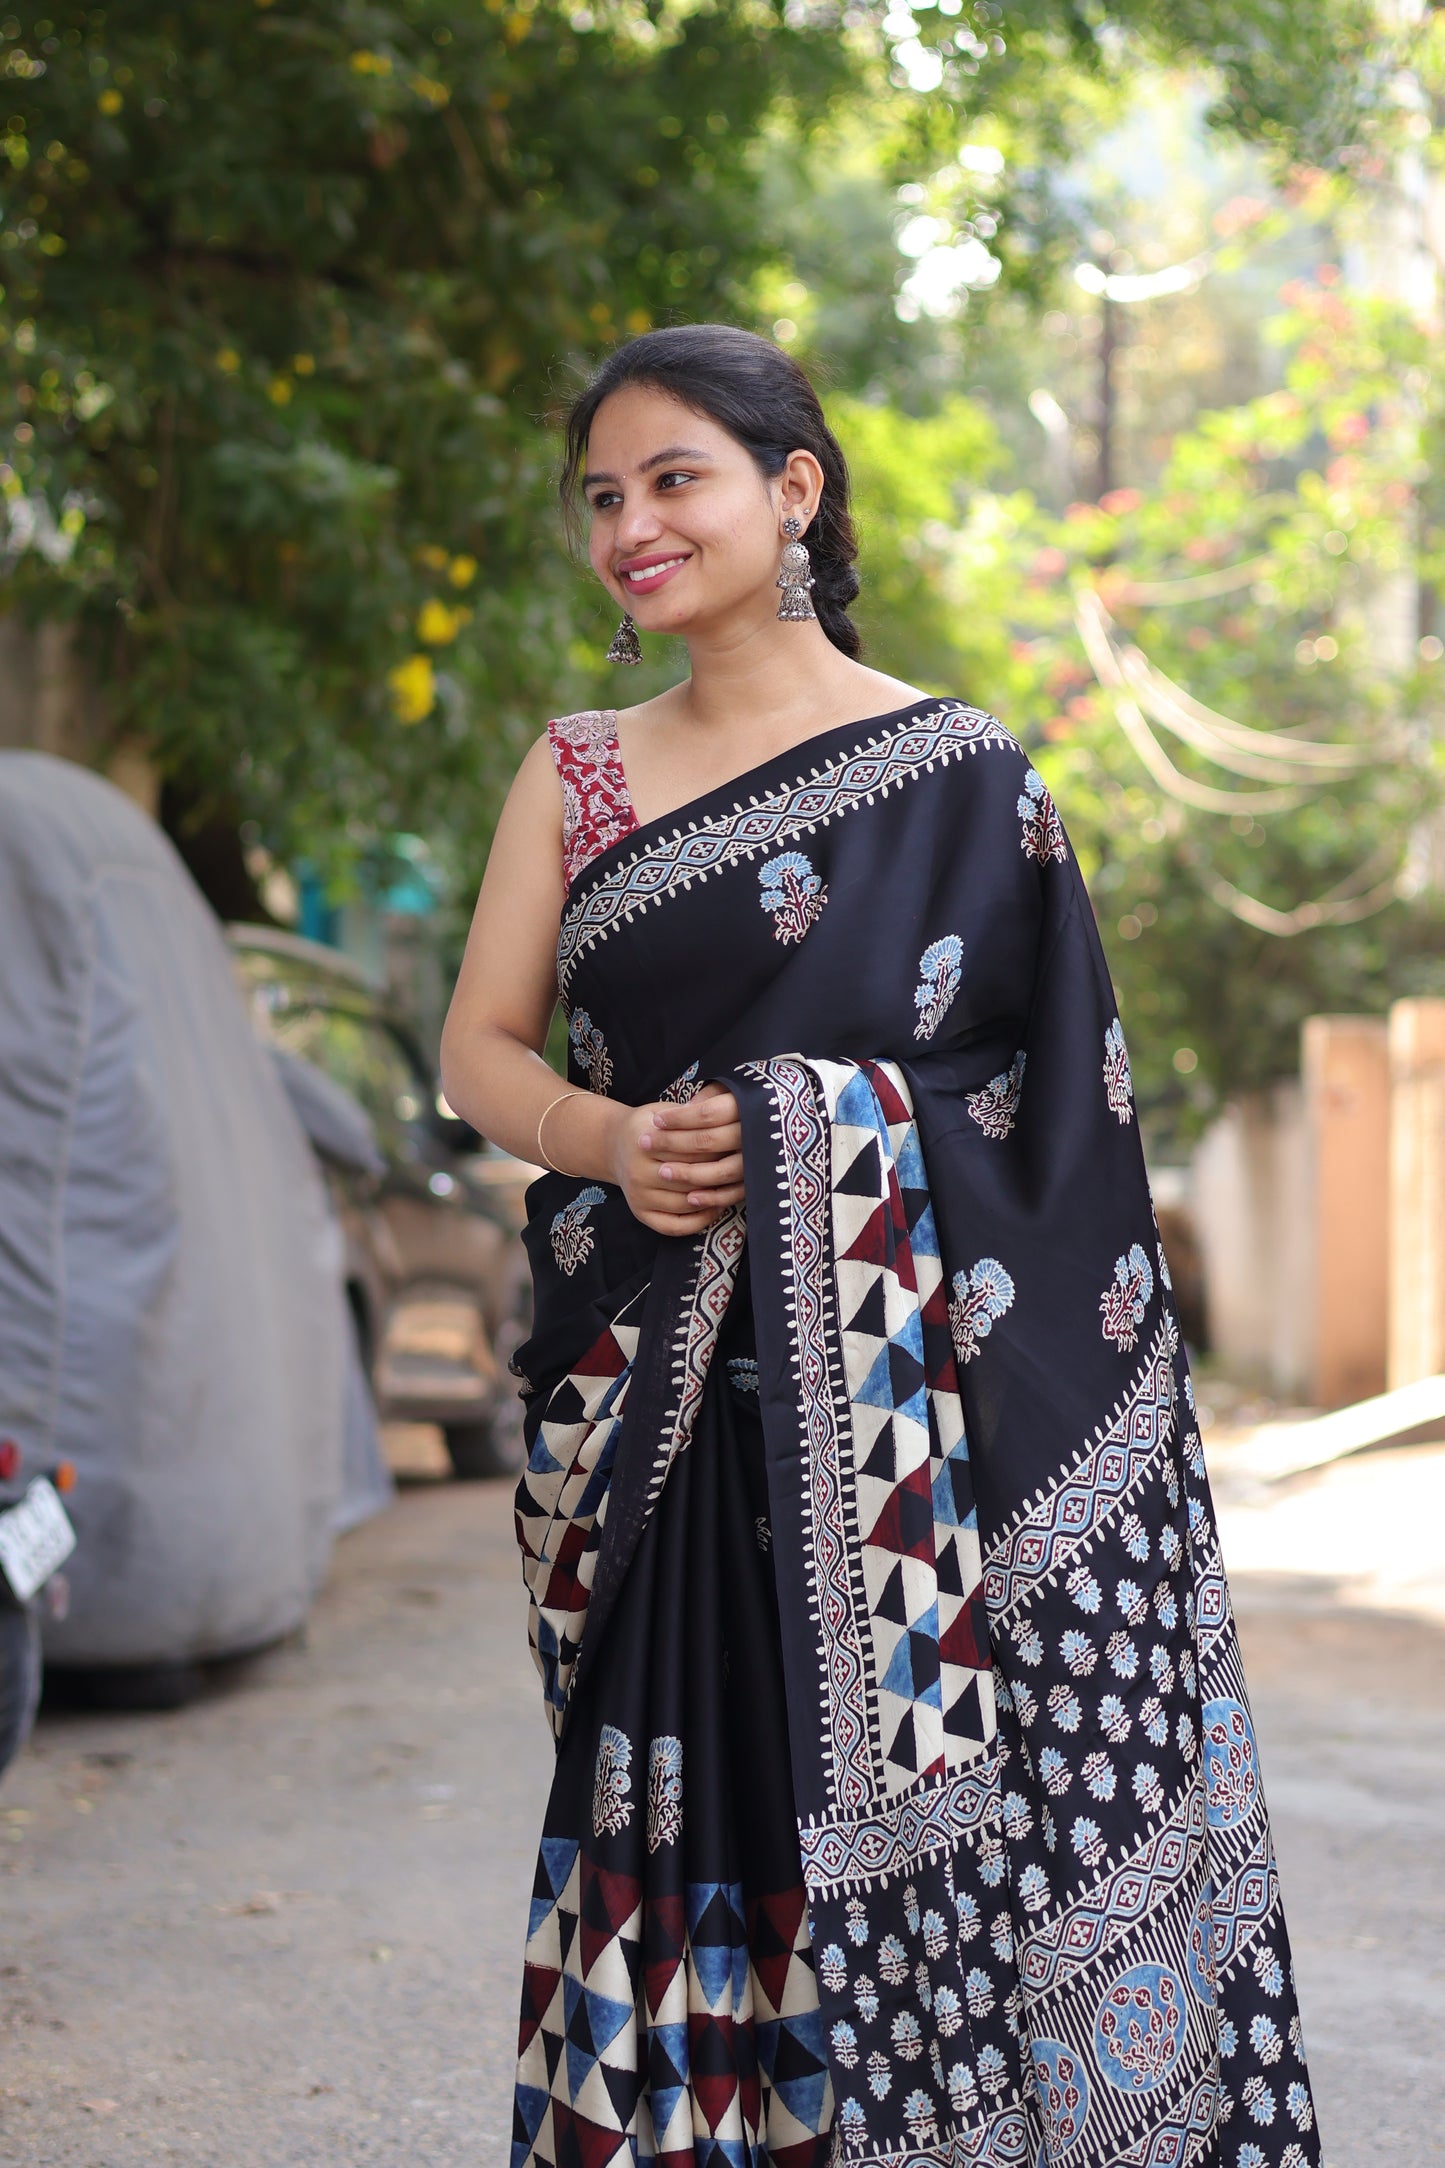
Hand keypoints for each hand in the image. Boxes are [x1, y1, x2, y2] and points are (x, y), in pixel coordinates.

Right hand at [610, 1082, 744, 1236]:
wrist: (613, 1145)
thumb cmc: (649, 1126)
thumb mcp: (663, 1112)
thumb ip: (689, 1116)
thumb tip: (726, 1118)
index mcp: (644, 1141)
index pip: (691, 1150)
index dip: (718, 1150)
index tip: (738, 1147)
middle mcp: (637, 1171)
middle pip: (690, 1178)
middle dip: (718, 1175)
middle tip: (741, 1170)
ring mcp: (638, 1196)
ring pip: (685, 1204)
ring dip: (712, 1199)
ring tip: (732, 1189)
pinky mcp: (640, 1213)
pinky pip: (673, 1226)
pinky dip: (697, 1221)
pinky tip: (713, 1208)